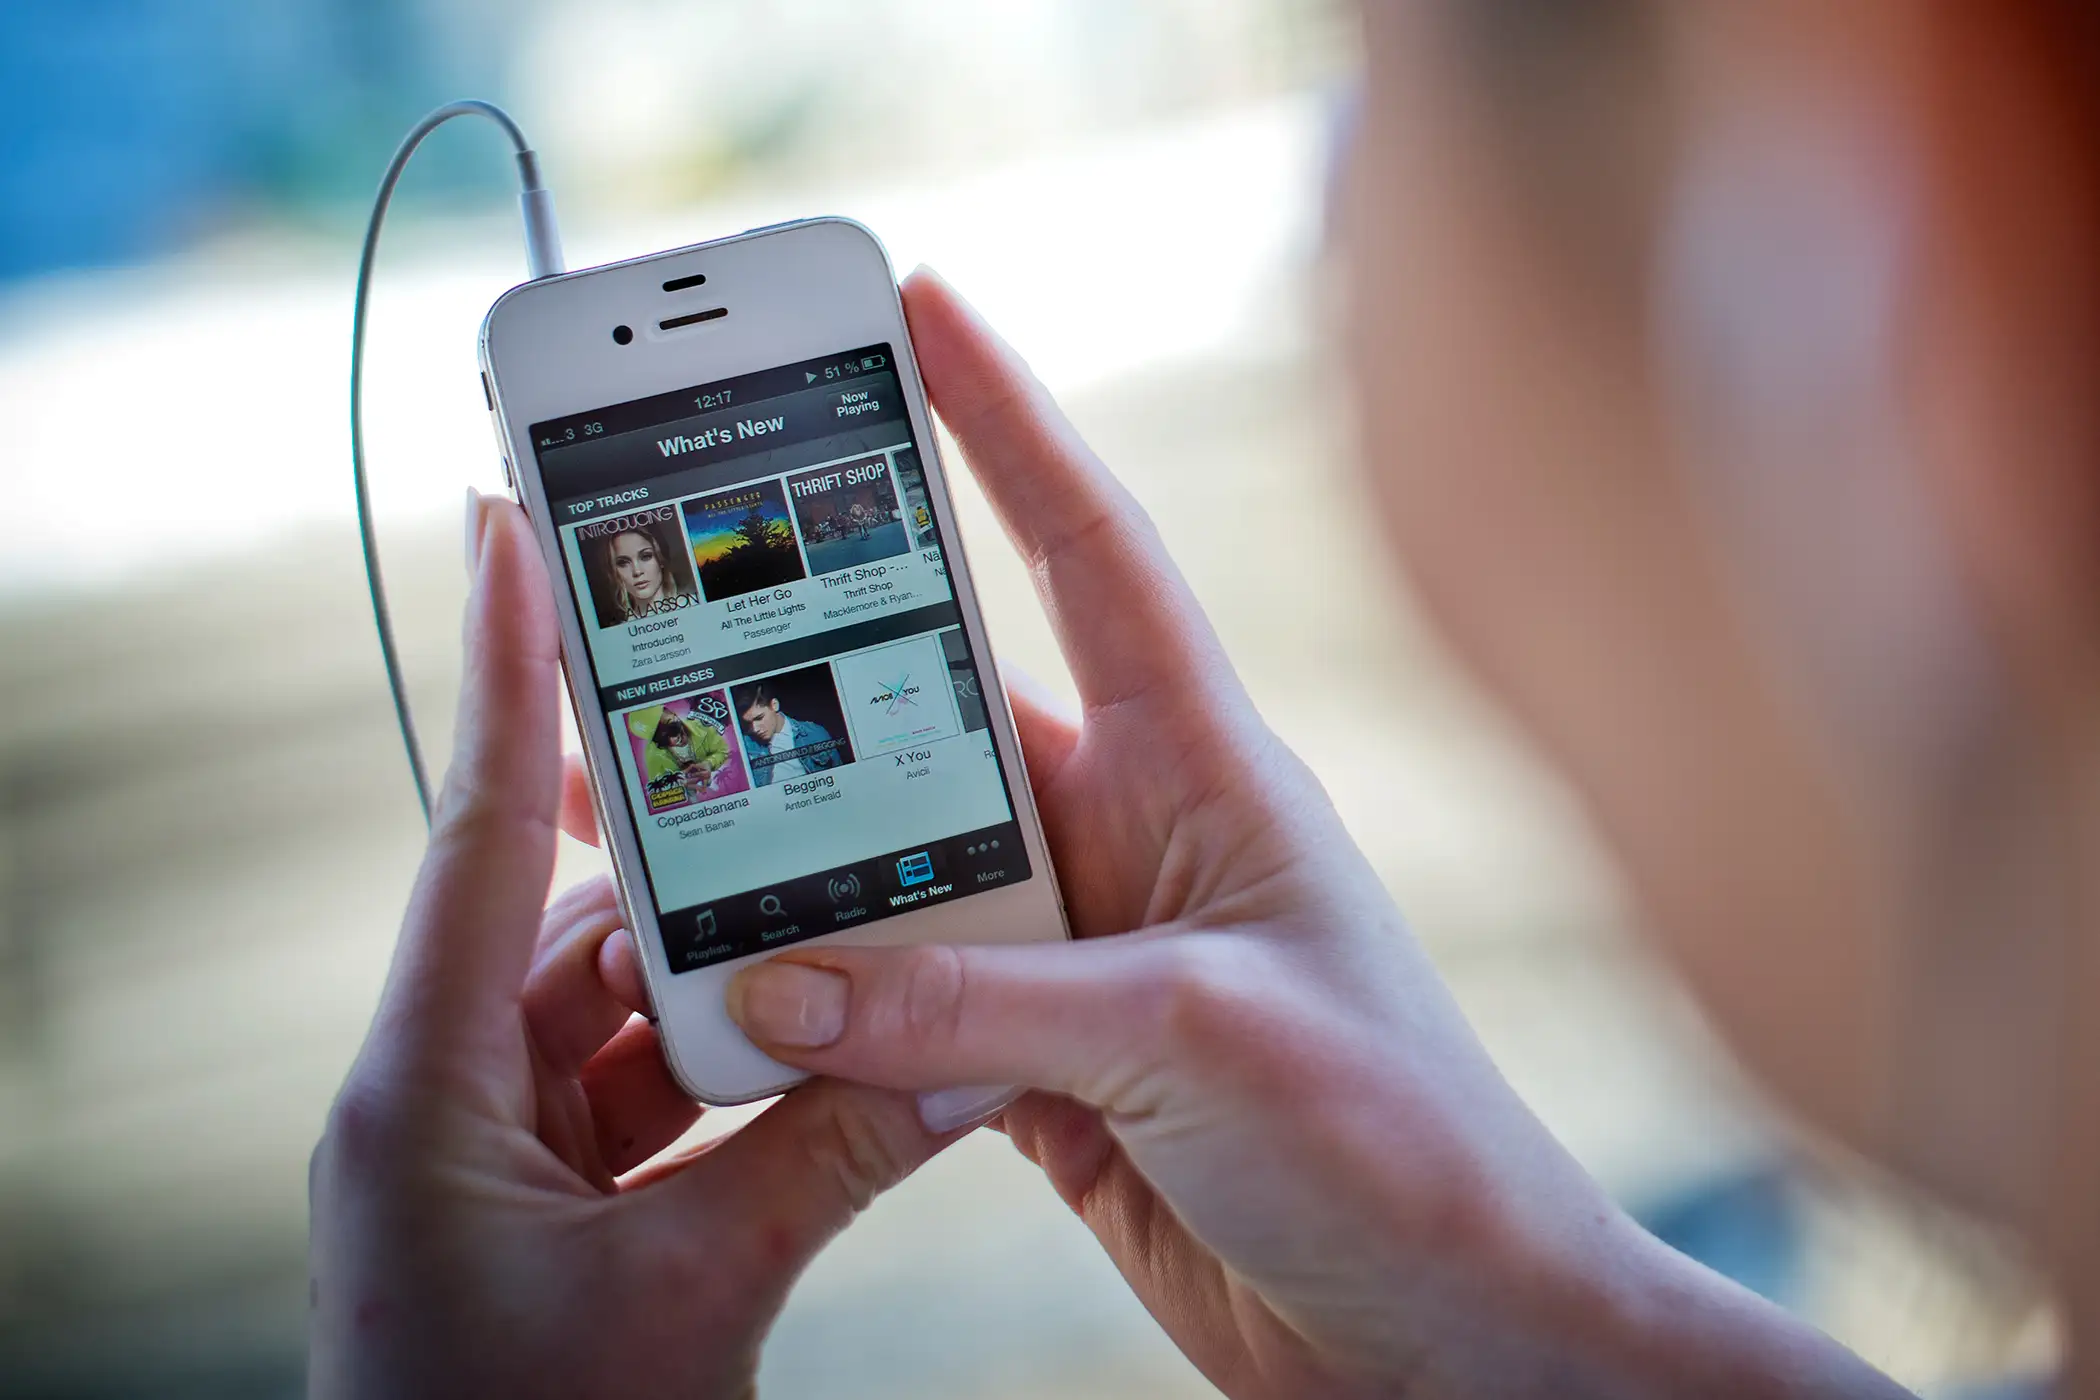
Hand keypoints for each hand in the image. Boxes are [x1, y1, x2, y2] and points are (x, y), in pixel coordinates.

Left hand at [308, 496, 969, 1399]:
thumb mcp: (694, 1295)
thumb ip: (828, 1162)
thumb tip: (962, 1065)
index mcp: (422, 1093)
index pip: (473, 840)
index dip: (501, 675)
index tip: (507, 529)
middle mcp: (441, 1101)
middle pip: (573, 927)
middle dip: (697, 881)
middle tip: (790, 786)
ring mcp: (489, 1157)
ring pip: (619, 1018)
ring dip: (731, 1001)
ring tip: (840, 964)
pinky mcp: (539, 1208)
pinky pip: (637, 1098)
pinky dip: (726, 1082)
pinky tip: (814, 1075)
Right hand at [723, 271, 1914, 1398]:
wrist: (1446, 1337)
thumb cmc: (1401, 1149)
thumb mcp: (1196, 1041)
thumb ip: (985, 1004)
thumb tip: (785, 983)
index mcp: (1205, 768)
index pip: (1089, 552)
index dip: (1007, 421)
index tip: (921, 308)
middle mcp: (1134, 838)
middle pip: (942, 713)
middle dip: (814, 661)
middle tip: (677, 602)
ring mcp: (1081, 953)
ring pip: (900, 867)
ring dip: (793, 854)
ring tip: (655, 814)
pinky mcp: (1041, 1065)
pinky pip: (898, 999)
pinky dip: (815, 994)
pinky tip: (729, 983)